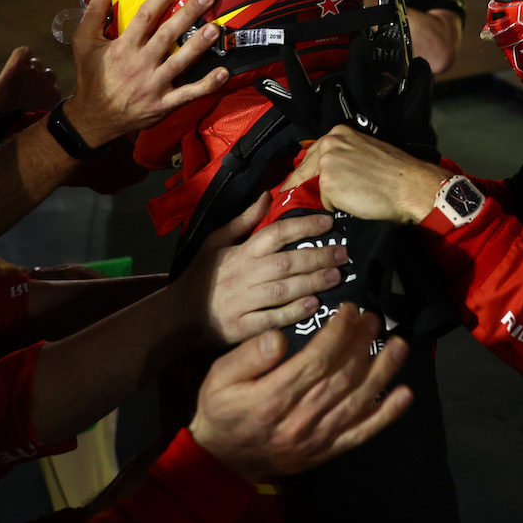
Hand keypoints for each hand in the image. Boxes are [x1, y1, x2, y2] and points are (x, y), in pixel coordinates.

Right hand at [0, 47, 60, 111]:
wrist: (13, 131)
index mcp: (15, 69)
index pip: (24, 51)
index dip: (22, 57)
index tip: (20, 65)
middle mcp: (32, 73)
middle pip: (36, 63)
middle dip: (31, 71)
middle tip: (25, 85)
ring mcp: (45, 84)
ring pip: (49, 74)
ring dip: (43, 80)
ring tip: (34, 93)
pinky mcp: (54, 95)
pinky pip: (55, 88)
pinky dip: (49, 93)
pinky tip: (40, 103)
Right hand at [66, 0, 228, 147]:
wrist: (93, 118)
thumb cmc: (90, 76)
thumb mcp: (84, 41)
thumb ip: (94, 11)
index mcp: (123, 47)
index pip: (145, 15)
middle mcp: (140, 64)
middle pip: (167, 35)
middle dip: (188, 14)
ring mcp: (154, 85)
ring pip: (180, 62)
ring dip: (199, 45)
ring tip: (215, 28)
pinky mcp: (163, 104)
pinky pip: (188, 94)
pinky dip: (207, 85)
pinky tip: (223, 72)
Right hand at [181, 192, 347, 344]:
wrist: (179, 314)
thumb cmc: (202, 275)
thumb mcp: (215, 241)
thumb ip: (243, 220)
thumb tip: (267, 195)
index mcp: (241, 252)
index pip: (276, 233)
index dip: (303, 226)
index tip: (329, 223)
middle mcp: (245, 274)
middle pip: (286, 262)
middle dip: (317, 256)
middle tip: (343, 253)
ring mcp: (244, 301)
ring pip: (283, 289)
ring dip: (312, 282)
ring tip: (336, 276)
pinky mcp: (244, 326)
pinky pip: (273, 318)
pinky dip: (293, 311)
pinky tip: (313, 305)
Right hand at [189, 304, 411, 482]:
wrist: (222, 461)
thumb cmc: (221, 411)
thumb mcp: (218, 377)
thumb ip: (248, 356)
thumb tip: (280, 337)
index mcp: (272, 398)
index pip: (316, 360)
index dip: (339, 333)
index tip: (349, 310)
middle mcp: (299, 420)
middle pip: (342, 377)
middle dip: (363, 343)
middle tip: (374, 318)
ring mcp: (316, 439)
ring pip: (357, 401)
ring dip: (383, 372)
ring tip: (399, 345)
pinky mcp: (327, 452)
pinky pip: (361, 433)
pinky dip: (385, 415)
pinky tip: (404, 395)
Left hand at [282, 125, 449, 222]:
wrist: (409, 186)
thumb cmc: (395, 172)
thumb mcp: (365, 150)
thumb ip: (343, 155)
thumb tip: (330, 170)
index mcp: (338, 133)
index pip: (312, 154)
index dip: (307, 170)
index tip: (300, 180)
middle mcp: (329, 144)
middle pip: (305, 169)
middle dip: (304, 183)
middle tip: (301, 195)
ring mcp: (326, 164)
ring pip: (315, 186)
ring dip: (324, 195)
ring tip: (341, 200)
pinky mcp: (327, 184)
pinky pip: (324, 202)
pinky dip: (335, 207)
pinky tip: (352, 204)